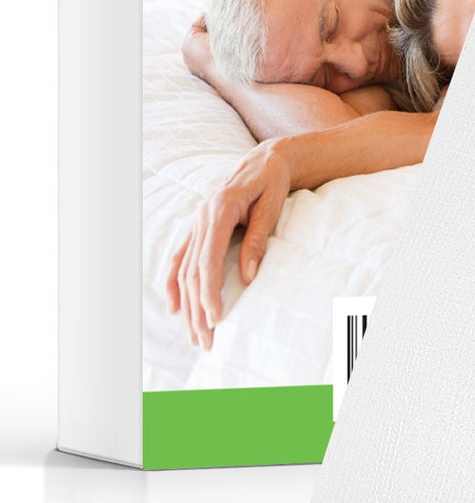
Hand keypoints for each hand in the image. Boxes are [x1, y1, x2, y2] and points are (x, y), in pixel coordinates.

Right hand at [166, 140, 292, 350]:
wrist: (266, 161)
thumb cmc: (272, 183)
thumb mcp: (271, 207)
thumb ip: (256, 239)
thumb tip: (247, 276)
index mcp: (218, 210)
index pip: (207, 260)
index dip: (209, 292)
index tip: (215, 319)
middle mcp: (200, 218)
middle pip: (192, 272)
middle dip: (197, 308)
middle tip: (206, 341)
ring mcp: (195, 223)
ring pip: (183, 270)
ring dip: (187, 304)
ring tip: (194, 335)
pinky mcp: (197, 228)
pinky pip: (179, 260)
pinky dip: (174, 284)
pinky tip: (174, 308)